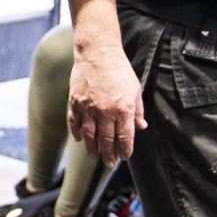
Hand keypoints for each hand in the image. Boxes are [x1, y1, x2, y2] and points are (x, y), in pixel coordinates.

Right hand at [67, 44, 145, 166]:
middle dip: (109, 154)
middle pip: (106, 140)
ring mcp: (88, 108)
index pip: (125, 137)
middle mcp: (105, 111)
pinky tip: (80, 139)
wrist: (98, 53)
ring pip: (90, 135)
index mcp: (123, 109)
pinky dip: (77, 133)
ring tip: (95, 156)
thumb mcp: (135, 90)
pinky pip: (75, 122)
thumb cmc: (120, 71)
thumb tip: (141, 127)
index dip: (125, 149)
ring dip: (92, 148)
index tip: (125, 156)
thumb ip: (137, 111)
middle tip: (110, 163)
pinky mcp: (75, 102)